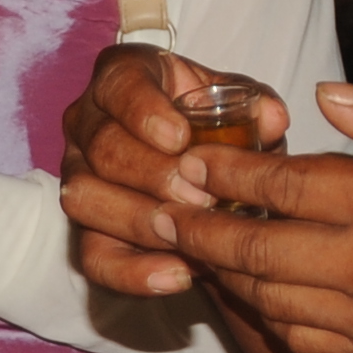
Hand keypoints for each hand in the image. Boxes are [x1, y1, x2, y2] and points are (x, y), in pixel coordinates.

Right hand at [60, 44, 288, 296]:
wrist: (200, 164)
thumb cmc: (215, 120)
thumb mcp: (238, 103)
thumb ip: (255, 106)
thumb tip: (273, 120)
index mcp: (122, 76)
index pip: (119, 86)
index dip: (144, 112)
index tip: (180, 137)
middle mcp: (88, 122)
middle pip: (104, 149)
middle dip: (153, 176)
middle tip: (201, 197)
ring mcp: (79, 175)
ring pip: (87, 200)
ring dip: (141, 222)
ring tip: (191, 237)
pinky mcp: (85, 228)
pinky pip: (93, 256)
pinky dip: (133, 272)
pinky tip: (179, 276)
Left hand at [165, 82, 352, 352]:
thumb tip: (324, 96)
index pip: (284, 184)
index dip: (230, 172)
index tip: (195, 162)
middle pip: (257, 246)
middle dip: (200, 227)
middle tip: (163, 212)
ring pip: (267, 297)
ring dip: (223, 272)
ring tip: (195, 251)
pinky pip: (296, 339)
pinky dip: (262, 315)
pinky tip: (251, 294)